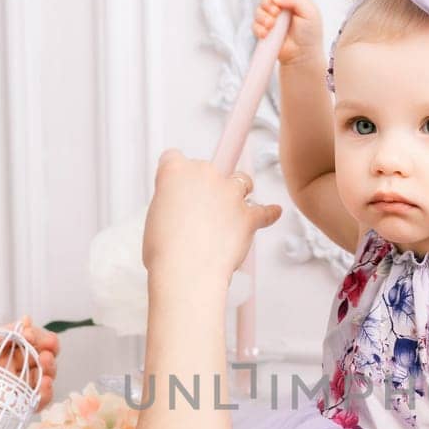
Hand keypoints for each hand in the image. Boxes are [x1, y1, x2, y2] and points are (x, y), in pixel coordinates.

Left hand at [0, 316, 59, 428]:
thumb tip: (18, 326)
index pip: (20, 338)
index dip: (35, 335)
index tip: (36, 336)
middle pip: (34, 357)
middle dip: (47, 353)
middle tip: (46, 354)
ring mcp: (1, 389)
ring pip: (37, 379)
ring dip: (48, 373)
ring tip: (47, 372)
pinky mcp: (0, 411)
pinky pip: (29, 404)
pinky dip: (42, 396)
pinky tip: (43, 389)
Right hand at [142, 148, 281, 287]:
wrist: (186, 270)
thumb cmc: (165, 249)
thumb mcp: (154, 216)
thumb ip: (170, 204)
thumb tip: (181, 212)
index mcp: (175, 171)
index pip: (175, 158)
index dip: (178, 174)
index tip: (180, 187)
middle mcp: (204, 174)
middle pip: (210, 170)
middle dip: (206, 187)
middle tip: (199, 211)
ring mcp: (229, 193)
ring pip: (240, 182)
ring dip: (237, 194)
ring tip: (231, 210)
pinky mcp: (248, 215)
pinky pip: (265, 210)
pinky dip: (269, 213)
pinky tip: (273, 212)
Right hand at [252, 0, 323, 66]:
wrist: (302, 56)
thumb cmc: (310, 35)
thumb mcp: (310, 12)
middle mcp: (281, 6)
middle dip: (268, 4)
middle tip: (276, 14)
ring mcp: (272, 18)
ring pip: (258, 10)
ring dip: (263, 18)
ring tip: (272, 27)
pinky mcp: (264, 30)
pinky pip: (254, 24)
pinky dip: (259, 29)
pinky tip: (267, 34)